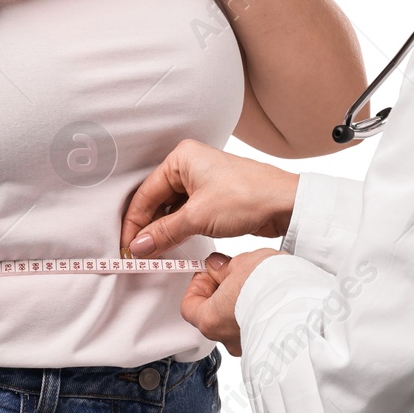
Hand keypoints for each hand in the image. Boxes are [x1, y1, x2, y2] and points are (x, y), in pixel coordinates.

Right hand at [120, 138, 298, 256]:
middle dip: (148, 228)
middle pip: (157, 200)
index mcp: (181, 158)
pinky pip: (187, 214)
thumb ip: (164, 232)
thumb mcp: (198, 216)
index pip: (146, 193)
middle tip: (139, 254)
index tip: (127, 247)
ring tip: (154, 253)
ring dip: (163, 230)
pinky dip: (178, 229)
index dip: (135, 223)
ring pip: (171, 209)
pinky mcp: (214, 197)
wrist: (286, 203)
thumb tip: (139, 246)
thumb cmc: (248, 196)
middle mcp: (190, 165)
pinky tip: (173, 244)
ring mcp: (202, 181)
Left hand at [183, 248, 286, 354]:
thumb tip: (216, 266)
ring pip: (235, 322)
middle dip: (222, 292)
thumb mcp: (240, 264)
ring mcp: (247, 344)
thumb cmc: (268, 285)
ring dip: (241, 303)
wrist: (303, 303)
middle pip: (213, 314)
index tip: (211, 271)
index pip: (189, 306)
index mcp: (210, 320)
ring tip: (257, 284)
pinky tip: (269, 297)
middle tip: (235, 273)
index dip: (198, 285)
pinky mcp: (267, 345)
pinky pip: (255, 328)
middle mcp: (226, 338)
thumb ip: (223, 267)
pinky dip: (257, 313)